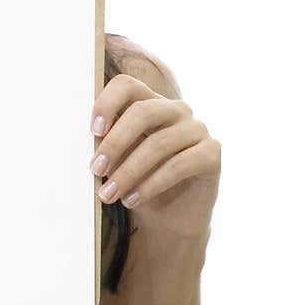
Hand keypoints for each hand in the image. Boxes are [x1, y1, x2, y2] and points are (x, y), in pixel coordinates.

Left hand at [90, 75, 220, 240]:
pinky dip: (151, 184)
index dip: (108, 102)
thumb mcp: (118, 164)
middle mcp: (176, 110)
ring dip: (128, 172)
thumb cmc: (140, 184)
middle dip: (115, 142)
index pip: (127, 86)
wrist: (171, 218)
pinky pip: (179, 165)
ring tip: (109, 194)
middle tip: (95, 169)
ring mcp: (197, 129)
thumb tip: (91, 146)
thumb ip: (108, 147)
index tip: (93, 130)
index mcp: (149, 104)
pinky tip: (132, 199)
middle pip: (143, 111)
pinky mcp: (212, 153)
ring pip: (159, 143)